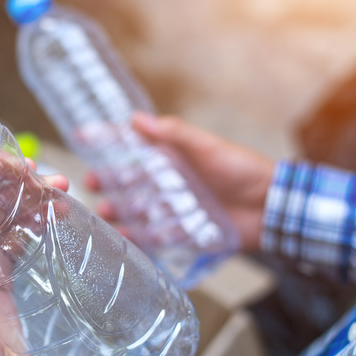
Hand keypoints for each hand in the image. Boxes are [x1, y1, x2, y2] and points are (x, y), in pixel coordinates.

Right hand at [86, 113, 273, 251]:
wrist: (272, 208)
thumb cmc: (242, 170)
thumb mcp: (206, 146)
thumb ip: (172, 134)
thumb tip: (136, 118)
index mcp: (174, 156)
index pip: (135, 146)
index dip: (109, 142)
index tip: (83, 138)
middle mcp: (171, 181)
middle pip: (132, 180)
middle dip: (110, 181)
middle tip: (92, 183)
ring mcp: (177, 206)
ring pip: (140, 208)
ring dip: (121, 209)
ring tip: (105, 212)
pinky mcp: (185, 231)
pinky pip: (157, 235)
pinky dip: (140, 237)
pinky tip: (124, 237)